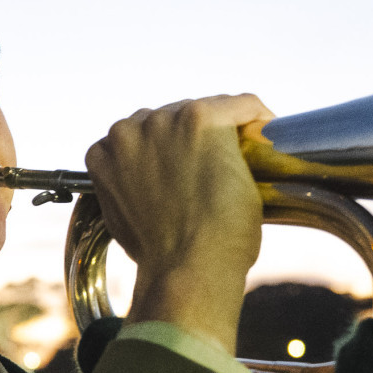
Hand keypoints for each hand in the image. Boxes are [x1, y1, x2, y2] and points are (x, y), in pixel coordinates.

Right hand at [83, 94, 272, 356]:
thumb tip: (155, 187)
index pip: (143, 134)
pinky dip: (260, 119)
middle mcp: (127, 130)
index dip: (171, 150)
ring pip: (207, 109)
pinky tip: (268, 140)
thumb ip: (134, 187)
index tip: (193, 166)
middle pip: (172, 117)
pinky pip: (242, 105)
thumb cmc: (164, 255)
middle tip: (220, 167)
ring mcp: (163, 123)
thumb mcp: (129, 216)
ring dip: (226, 131)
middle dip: (195, 140)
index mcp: (104, 152)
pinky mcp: (200, 119)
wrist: (186, 267)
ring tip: (245, 160)